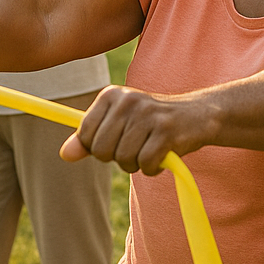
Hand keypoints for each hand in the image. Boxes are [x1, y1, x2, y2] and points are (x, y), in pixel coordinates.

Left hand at [60, 86, 214, 174]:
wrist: (198, 114)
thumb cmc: (151, 122)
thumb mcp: (118, 125)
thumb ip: (89, 139)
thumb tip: (64, 154)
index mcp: (112, 94)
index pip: (85, 134)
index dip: (98, 147)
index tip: (116, 140)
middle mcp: (128, 100)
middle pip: (102, 150)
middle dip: (118, 158)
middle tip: (136, 146)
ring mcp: (148, 114)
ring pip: (124, 159)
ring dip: (137, 164)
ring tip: (151, 149)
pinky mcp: (167, 131)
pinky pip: (146, 164)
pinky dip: (153, 168)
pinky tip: (163, 155)